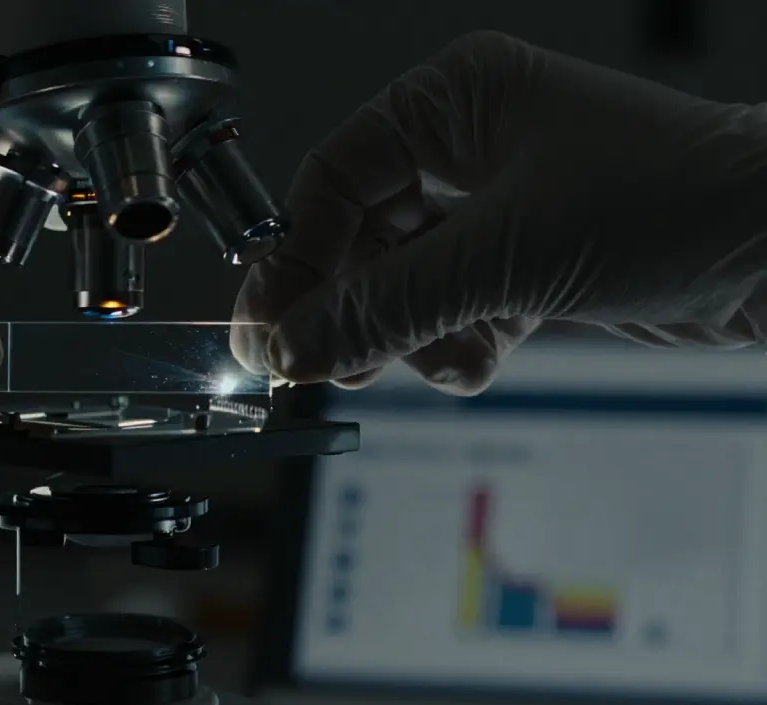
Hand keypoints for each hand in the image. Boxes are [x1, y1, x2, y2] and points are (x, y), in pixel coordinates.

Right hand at [232, 31, 766, 393]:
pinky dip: (453, 345)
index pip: (333, 180)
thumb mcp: (507, 256)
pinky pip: (450, 312)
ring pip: (401, 283)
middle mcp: (467, 150)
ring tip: (407, 362)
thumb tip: (294, 346)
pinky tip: (476, 359)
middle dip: (345, 305)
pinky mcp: (523, 265)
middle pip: (358, 237)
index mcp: (453, 102)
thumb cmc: (676, 204)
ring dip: (401, 333)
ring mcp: (496, 209)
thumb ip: (386, 306)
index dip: (293, 257)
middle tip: (308, 364)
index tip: (266, 328)